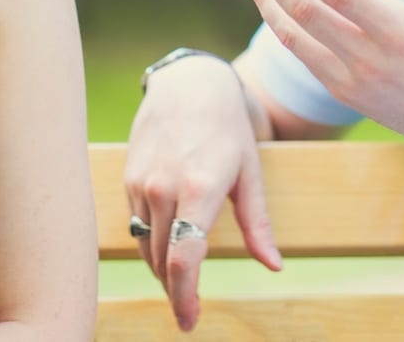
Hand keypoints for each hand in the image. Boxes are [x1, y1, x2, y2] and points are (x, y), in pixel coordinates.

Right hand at [123, 56, 282, 331]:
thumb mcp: (250, 172)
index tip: (189, 321)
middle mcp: (164, 188)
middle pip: (162, 261)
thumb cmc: (227, 129)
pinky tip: (166, 247)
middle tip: (188, 312)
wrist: (189, 85)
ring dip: (161, 271)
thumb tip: (274, 265)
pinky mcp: (129, 179)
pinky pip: (136, 226)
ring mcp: (141, 183)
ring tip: (180, 284)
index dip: (185, 297)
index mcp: (199, 189)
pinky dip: (151, 244)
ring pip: (146, 247)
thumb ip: (258, 223)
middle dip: (175, 291)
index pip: (184, 258)